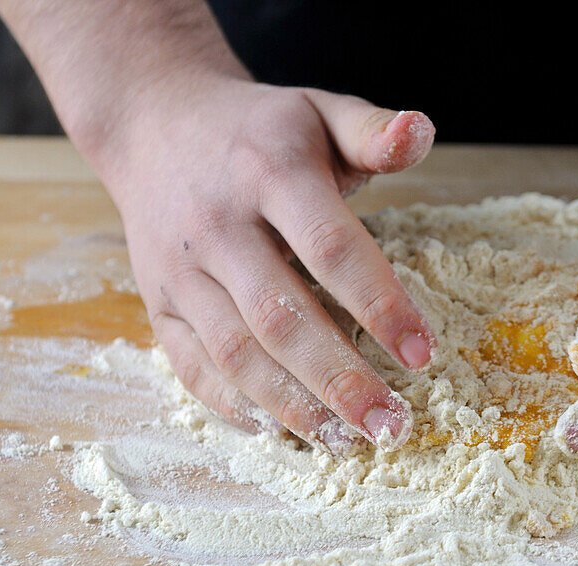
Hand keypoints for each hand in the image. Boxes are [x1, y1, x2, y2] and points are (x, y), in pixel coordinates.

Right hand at [99, 75, 436, 450]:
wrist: (154, 123)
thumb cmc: (260, 130)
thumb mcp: (320, 111)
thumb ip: (374, 131)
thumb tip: (423, 132)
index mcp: (270, 172)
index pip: (331, 248)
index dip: (379, 304)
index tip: (423, 354)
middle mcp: (218, 225)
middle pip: (281, 317)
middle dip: (340, 380)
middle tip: (391, 426)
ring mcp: (179, 270)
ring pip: (235, 352)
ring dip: (293, 406)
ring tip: (348, 442)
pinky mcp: (157, 304)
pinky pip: (192, 366)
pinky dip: (236, 406)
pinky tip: (284, 431)